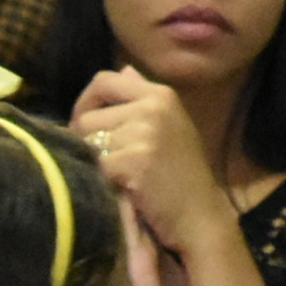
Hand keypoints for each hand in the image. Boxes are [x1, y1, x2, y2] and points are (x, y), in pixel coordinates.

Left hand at [74, 67, 230, 254]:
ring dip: (93, 160)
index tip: (87, 124)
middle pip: (88, 115)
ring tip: (116, 174)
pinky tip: (121, 186)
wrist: (200, 214)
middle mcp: (152, 106)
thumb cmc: (182, 173)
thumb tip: (124, 70)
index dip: (86, 102)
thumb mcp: (170, 124)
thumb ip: (142, 98)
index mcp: (160, 94)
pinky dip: (100, 179)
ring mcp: (144, 132)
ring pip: (85, 140)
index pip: (104, 80)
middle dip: (86, 139)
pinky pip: (94, 164)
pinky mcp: (133, 160)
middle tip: (105, 159)